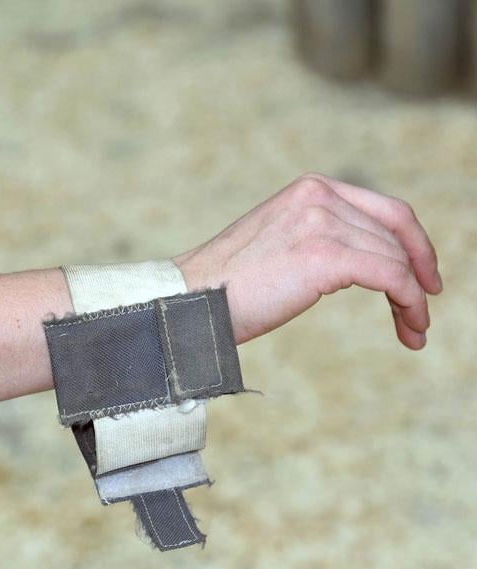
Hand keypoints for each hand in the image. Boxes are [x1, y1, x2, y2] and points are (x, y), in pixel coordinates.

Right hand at [173, 173, 442, 349]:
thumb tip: (363, 263)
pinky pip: (391, 278)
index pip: (384, 210)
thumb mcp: (280, 244)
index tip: (424, 274)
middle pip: (395, 235)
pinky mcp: (325, 255)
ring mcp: (322, 223)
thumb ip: (319, 237)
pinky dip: (409, 303)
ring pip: (396, 260)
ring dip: (413, 299)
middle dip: (418, 274)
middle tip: (421, 309)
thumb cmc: (227, 286)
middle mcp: (318, 196)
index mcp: (309, 189)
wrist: (193, 302)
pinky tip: (411, 328)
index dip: (414, 243)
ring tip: (414, 331)